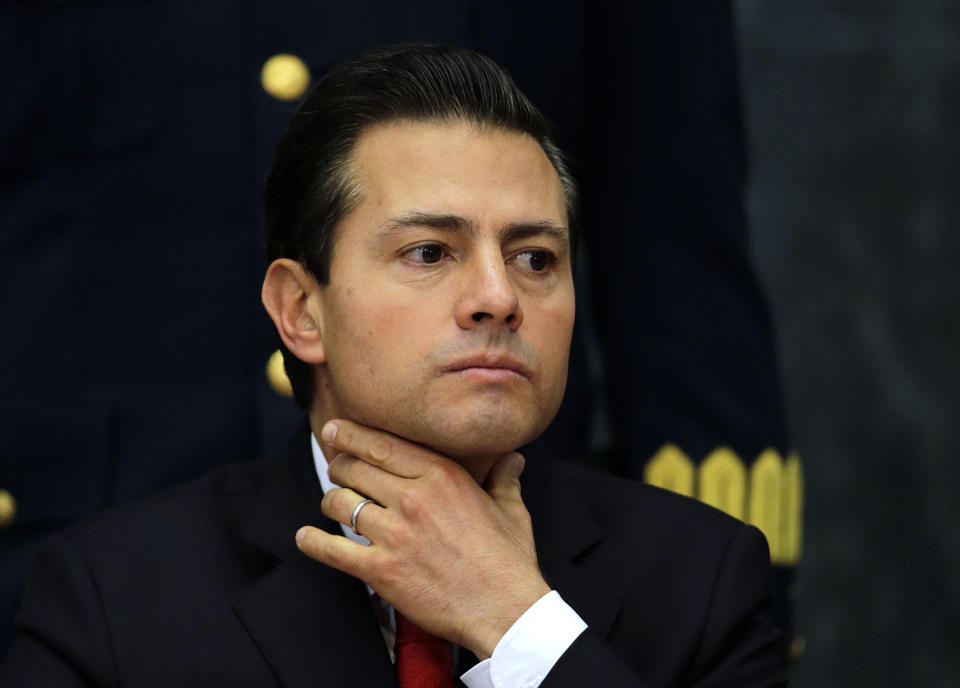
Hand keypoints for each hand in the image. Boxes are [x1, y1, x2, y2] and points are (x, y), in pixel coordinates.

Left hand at [294, 418, 550, 658]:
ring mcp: (395, 534)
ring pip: (340, 503)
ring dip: (330, 501)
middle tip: (335, 468)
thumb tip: (513, 457)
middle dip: (339, 465)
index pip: (383, 445)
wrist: (506, 610)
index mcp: (442, 475)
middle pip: (356, 468)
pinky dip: (313, 542)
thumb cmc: (510, 560)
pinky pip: (333, 550)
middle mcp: (414, 498)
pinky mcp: (381, 570)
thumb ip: (503, 478)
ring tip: (332, 504)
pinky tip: (305, 537)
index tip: (335, 430)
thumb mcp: (511, 510)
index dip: (352, 435)